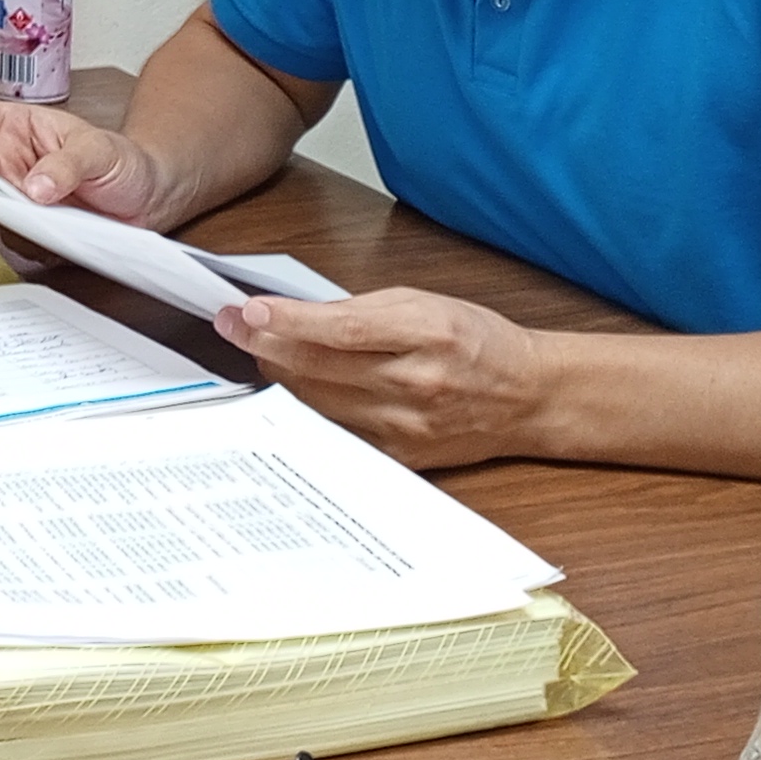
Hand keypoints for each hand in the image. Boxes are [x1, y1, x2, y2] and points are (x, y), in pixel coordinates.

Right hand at [0, 90, 167, 222]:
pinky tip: (52, 233)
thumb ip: (66, 165)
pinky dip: (28, 239)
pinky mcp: (30, 228)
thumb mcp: (98, 150)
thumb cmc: (123, 159)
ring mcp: (18, 196)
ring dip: (3, 212)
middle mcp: (11, 161)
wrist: (148, 197)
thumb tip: (35, 187)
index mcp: (20, 127)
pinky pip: (14, 237)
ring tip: (35, 212)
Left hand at [218, 287, 556, 468]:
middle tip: (233, 325)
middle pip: (319, 367)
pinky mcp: (400, 455)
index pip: (342, 328)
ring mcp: (405, 426)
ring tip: (260, 348)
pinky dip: (310, 406)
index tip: (251, 310)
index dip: (289, 320)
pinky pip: (337, 430)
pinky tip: (293, 388)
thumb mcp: (428, 303)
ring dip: (281, 373)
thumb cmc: (478, 342)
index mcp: (429, 334)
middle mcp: (416, 383)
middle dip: (266, 342)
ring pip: (319, 401)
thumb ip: (366, 309)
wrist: (527, 396)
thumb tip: (302, 315)